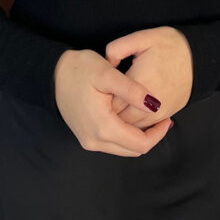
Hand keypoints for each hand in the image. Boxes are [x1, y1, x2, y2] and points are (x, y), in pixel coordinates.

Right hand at [53, 48, 172, 156]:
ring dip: (138, 136)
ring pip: (123, 148)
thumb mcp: (107, 73)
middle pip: (133, 150)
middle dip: (150, 136)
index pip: (140, 143)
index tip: (167, 117)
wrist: (53, 74)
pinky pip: (112, 143)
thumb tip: (155, 105)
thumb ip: (132, 90)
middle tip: (161, 116)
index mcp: (103, 127)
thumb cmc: (80, 69)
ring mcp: (89, 141)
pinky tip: (130, 116)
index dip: (158, 134)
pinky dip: (125, 134)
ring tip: (148, 115)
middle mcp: (95, 141)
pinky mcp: (86, 137)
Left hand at [104, 26, 192, 127]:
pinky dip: (134, 123)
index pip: (111, 101)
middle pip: (120, 117)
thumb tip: (106, 63)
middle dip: (109, 111)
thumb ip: (118, 48)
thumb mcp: (143, 37)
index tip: (98, 89)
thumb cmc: (170, 45)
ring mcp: (159, 111)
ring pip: (132, 126)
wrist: (199, 57)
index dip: (101, 97)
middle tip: (102, 100)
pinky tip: (128, 111)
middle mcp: (149, 102)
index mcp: (140, 81)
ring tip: (113, 106)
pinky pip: (146, 127)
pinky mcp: (167, 114)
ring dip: (121, 119)